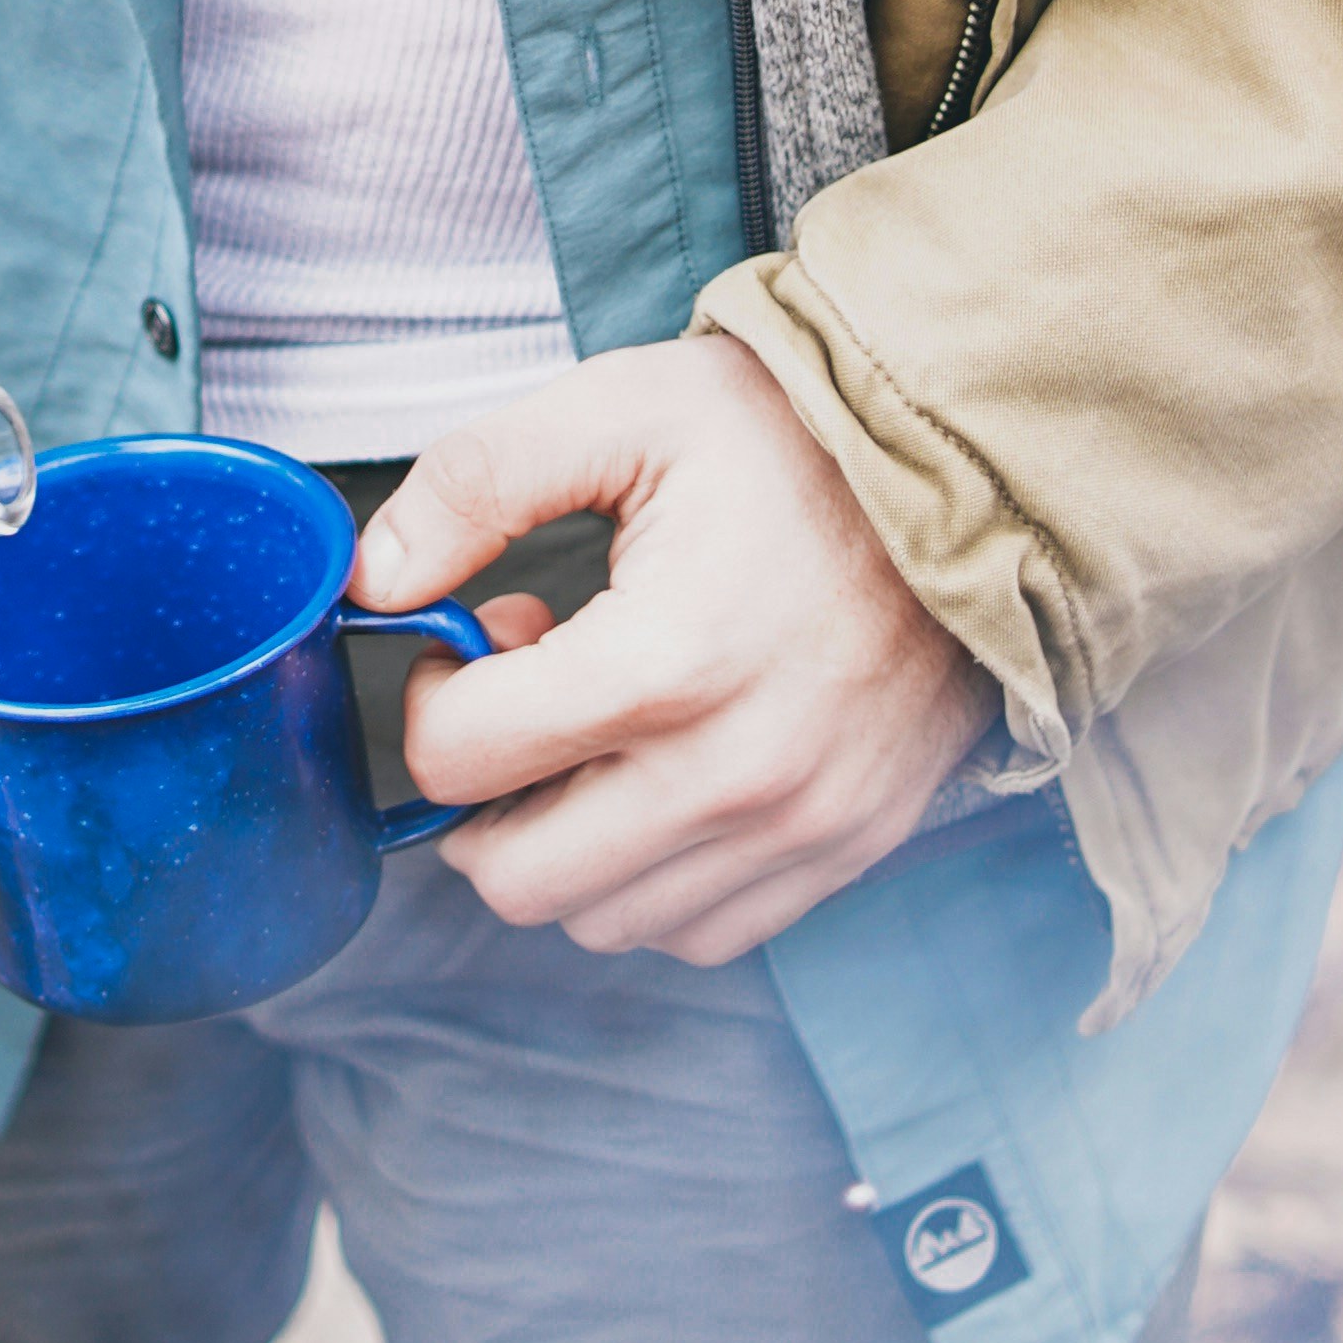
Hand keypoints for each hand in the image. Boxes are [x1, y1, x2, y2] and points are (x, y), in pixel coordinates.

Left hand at [356, 338, 995, 966]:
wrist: (969, 474)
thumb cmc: (789, 438)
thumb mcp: (619, 411)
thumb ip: (474, 484)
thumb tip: (373, 581)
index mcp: (665, 663)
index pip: (457, 759)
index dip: (436, 692)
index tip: (482, 638)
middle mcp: (734, 774)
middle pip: (516, 878)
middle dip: (486, 796)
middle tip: (528, 705)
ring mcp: (800, 827)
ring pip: (605, 919)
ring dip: (570, 844)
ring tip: (610, 732)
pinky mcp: (846, 849)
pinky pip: (703, 932)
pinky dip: (657, 881)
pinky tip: (670, 779)